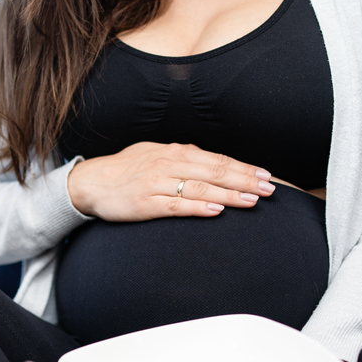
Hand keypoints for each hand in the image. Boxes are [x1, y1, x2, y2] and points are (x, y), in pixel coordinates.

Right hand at [67, 141, 274, 220]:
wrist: (91, 182)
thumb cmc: (126, 170)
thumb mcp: (156, 155)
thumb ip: (183, 159)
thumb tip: (211, 163)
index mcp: (175, 151)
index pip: (218, 159)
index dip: (245, 168)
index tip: (266, 176)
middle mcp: (169, 163)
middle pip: (216, 172)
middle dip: (246, 180)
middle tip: (269, 189)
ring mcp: (157, 183)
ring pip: (201, 187)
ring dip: (230, 194)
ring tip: (252, 201)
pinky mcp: (146, 203)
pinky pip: (177, 204)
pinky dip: (199, 207)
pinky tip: (217, 210)